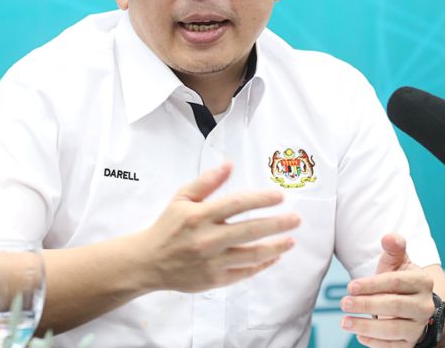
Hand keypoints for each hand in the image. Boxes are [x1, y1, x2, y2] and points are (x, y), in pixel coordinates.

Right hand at [134, 161, 299, 292]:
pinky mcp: (214, 280)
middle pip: (249, 230)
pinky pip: (245, 272)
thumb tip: (229, 164)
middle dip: (277, 223)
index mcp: (199, 216)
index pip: (236, 204)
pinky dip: (262, 264)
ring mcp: (212, 262)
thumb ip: (206, 182)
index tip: (279, 196)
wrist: (148, 262)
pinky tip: (274, 257)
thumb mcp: (181, 198)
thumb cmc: (167, 226)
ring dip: (275, 247)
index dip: (260, 199)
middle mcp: (207, 239)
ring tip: (291, 240)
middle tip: (296, 219)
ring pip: (251, 254)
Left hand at [339, 233, 435, 347]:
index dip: (372, 284)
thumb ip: (393, 249)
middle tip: (343, 303)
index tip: (350, 286)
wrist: (414, 305)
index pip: (396, 282)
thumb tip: (389, 237)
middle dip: (366, 305)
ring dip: (366, 327)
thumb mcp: (396, 262)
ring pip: (394, 329)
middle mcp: (424, 305)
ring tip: (345, 322)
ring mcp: (419, 326)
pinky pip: (394, 346)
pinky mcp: (412, 343)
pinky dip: (375, 342)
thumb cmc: (399, 280)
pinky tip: (359, 336)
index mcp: (422, 281)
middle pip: (394, 305)